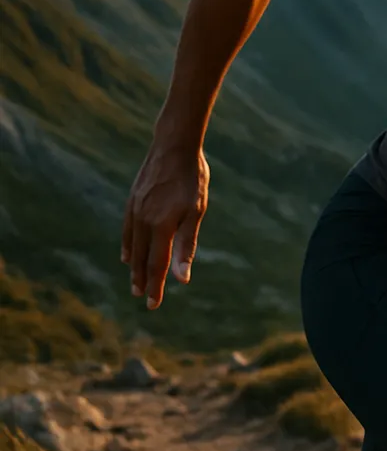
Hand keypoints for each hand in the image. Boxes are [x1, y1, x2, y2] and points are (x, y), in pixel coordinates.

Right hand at [121, 140, 209, 309]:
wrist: (174, 146)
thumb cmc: (192, 178)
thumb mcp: (196, 211)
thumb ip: (187, 245)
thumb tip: (182, 277)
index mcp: (162, 226)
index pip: (157, 264)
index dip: (155, 286)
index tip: (153, 304)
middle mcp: (144, 221)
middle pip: (141, 258)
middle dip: (142, 280)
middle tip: (142, 298)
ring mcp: (135, 211)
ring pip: (132, 246)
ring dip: (133, 266)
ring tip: (135, 281)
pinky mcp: (132, 201)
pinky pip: (126, 230)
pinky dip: (126, 246)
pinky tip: (126, 255)